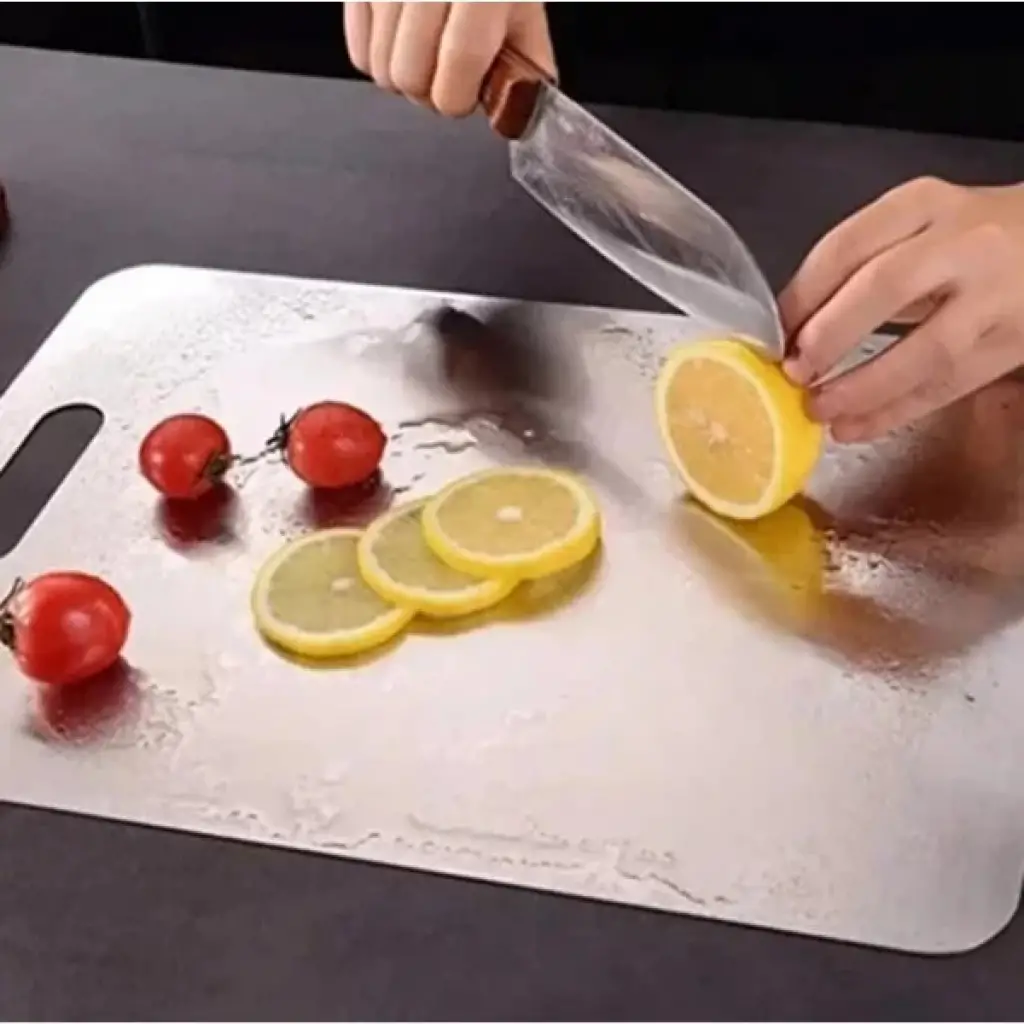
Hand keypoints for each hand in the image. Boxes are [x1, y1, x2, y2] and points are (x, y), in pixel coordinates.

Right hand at [344, 2, 554, 116]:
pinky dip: (380, 59)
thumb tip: (516, 110)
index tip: (468, 95)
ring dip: (406, 77)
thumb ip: (526, 60)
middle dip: (431, 91)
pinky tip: (403, 41)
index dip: (460, 96)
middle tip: (450, 73)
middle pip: (409, 78)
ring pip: (381, 71)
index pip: (459, 63)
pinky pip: (358, 54)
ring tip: (428, 52)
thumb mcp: (524, 4)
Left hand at [779, 177, 1023, 441]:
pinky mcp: (1010, 344)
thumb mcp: (914, 229)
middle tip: (794, 372)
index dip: (802, 297)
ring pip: (925, 350)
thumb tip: (789, 330)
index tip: (772, 335)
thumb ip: (857, 268)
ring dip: (863, 387)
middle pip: (885, 289)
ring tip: (818, 410)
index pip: (847, 247)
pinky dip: (895, 412)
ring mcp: (994, 297)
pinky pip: (947, 386)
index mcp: (922, 205)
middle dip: (830, 337)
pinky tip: (854, 427)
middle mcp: (962, 243)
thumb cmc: (967, 239)